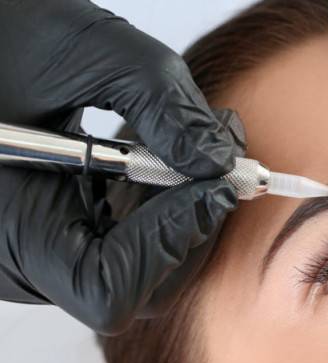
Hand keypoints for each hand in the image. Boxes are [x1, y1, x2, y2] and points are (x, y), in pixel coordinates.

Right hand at [0, 0, 243, 333]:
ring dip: (189, 210)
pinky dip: (166, 201)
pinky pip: (129, 238)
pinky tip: (181, 154)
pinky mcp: (63, 230)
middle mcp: (22, 256)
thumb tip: (218, 159)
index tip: (213, 188)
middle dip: (194, 224)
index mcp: (8, 227)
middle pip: (138, 285)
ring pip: (142, 265)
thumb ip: (157, 99)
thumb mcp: (80, 48)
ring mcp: (43, 249)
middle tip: (231, 166)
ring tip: (213, 144)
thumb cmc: (3, 37)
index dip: (169, 244)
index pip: (106, 287)